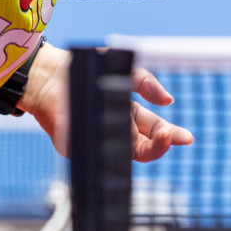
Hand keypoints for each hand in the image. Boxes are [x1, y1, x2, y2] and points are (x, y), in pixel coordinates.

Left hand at [19, 45, 194, 162]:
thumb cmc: (83, 71)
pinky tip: (121, 152)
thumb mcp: (120, 71)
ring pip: (124, 156)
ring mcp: (98, 141)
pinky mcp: (77, 147)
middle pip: (145, 149)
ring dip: (139, 152)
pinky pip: (97, 158)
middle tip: (170, 136)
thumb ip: (144, 82)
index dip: (171, 136)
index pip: (155, 133)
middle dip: (161, 145)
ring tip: (150, 141)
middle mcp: (116, 132)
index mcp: (128, 116)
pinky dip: (111, 159)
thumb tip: (169, 100)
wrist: (46, 75)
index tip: (184, 136)